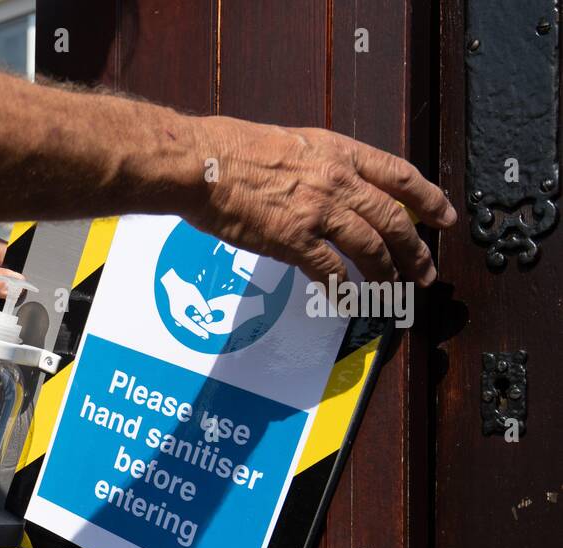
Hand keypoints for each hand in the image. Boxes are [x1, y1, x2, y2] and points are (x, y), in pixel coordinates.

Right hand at [186, 116, 456, 285]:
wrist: (203, 164)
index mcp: (338, 153)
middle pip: (393, 219)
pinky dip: (344, 292)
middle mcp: (337, 181)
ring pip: (371, 247)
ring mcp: (318, 212)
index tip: (445, 217)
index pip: (399, 176)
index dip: (429, 199)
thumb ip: (317, 166)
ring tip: (394, 288)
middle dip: (415, 249)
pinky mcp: (294, 240)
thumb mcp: (291, 144)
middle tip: (426, 270)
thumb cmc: (232, 150)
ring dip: (387, 273)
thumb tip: (328, 187)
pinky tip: (349, 303)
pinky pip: (330, 272)